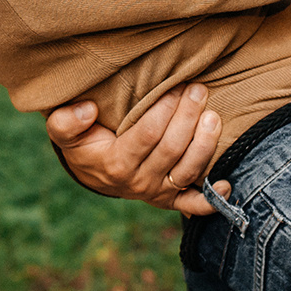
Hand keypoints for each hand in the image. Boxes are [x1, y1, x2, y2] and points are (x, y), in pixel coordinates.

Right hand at [47, 84, 225, 217]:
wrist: (92, 172)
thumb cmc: (82, 143)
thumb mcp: (63, 130)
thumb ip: (66, 121)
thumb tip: (88, 110)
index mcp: (115, 164)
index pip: (148, 134)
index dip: (165, 109)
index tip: (176, 85)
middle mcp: (138, 182)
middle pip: (172, 149)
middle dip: (188, 117)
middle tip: (198, 89)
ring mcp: (156, 193)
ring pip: (188, 170)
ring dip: (205, 144)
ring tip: (213, 116)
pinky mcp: (169, 200)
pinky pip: (193, 205)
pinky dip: (212, 199)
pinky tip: (227, 183)